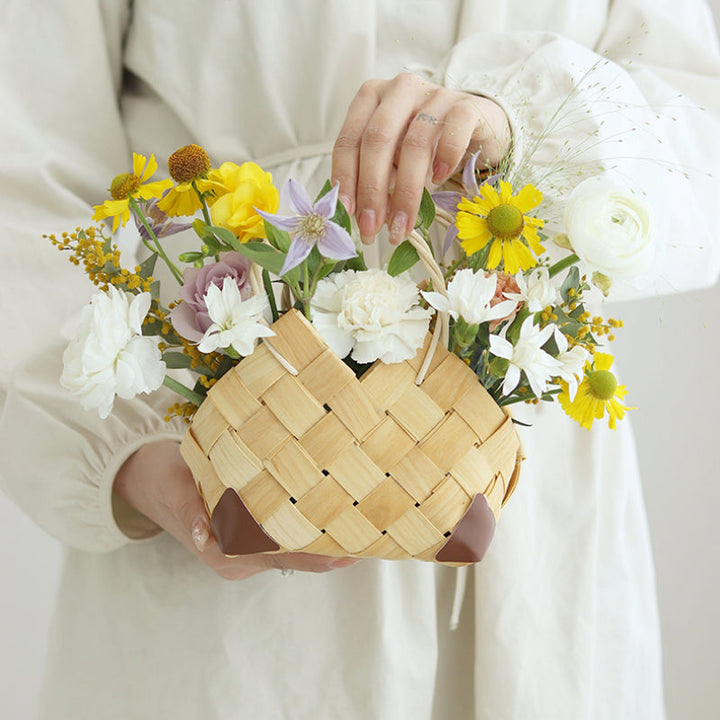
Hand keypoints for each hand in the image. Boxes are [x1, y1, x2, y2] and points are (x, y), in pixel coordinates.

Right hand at [113, 440, 358, 579]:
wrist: (146, 476)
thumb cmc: (163, 479)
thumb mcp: (174, 489)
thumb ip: (189, 510)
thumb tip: (202, 533)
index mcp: (221, 550)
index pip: (276, 556)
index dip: (313, 555)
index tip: (348, 551)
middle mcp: (238, 555)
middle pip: (291, 557)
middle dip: (329, 548)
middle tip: (371, 535)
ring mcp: (244, 546)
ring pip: (291, 547)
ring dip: (322, 537)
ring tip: (362, 524)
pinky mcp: (248, 529)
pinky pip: (283, 534)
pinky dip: (308, 526)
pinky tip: (334, 513)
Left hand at [331, 72, 510, 244]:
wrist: (476, 125)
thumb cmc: (426, 145)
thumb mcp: (393, 160)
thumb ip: (375, 178)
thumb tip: (360, 218)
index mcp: (371, 98)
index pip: (349, 140)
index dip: (345, 179)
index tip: (346, 214)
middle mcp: (399, 90)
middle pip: (377, 140)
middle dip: (372, 191)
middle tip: (372, 229)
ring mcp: (435, 94)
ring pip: (414, 143)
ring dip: (405, 192)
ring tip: (402, 225)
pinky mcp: (467, 105)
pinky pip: (454, 131)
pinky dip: (444, 158)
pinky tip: (438, 180)